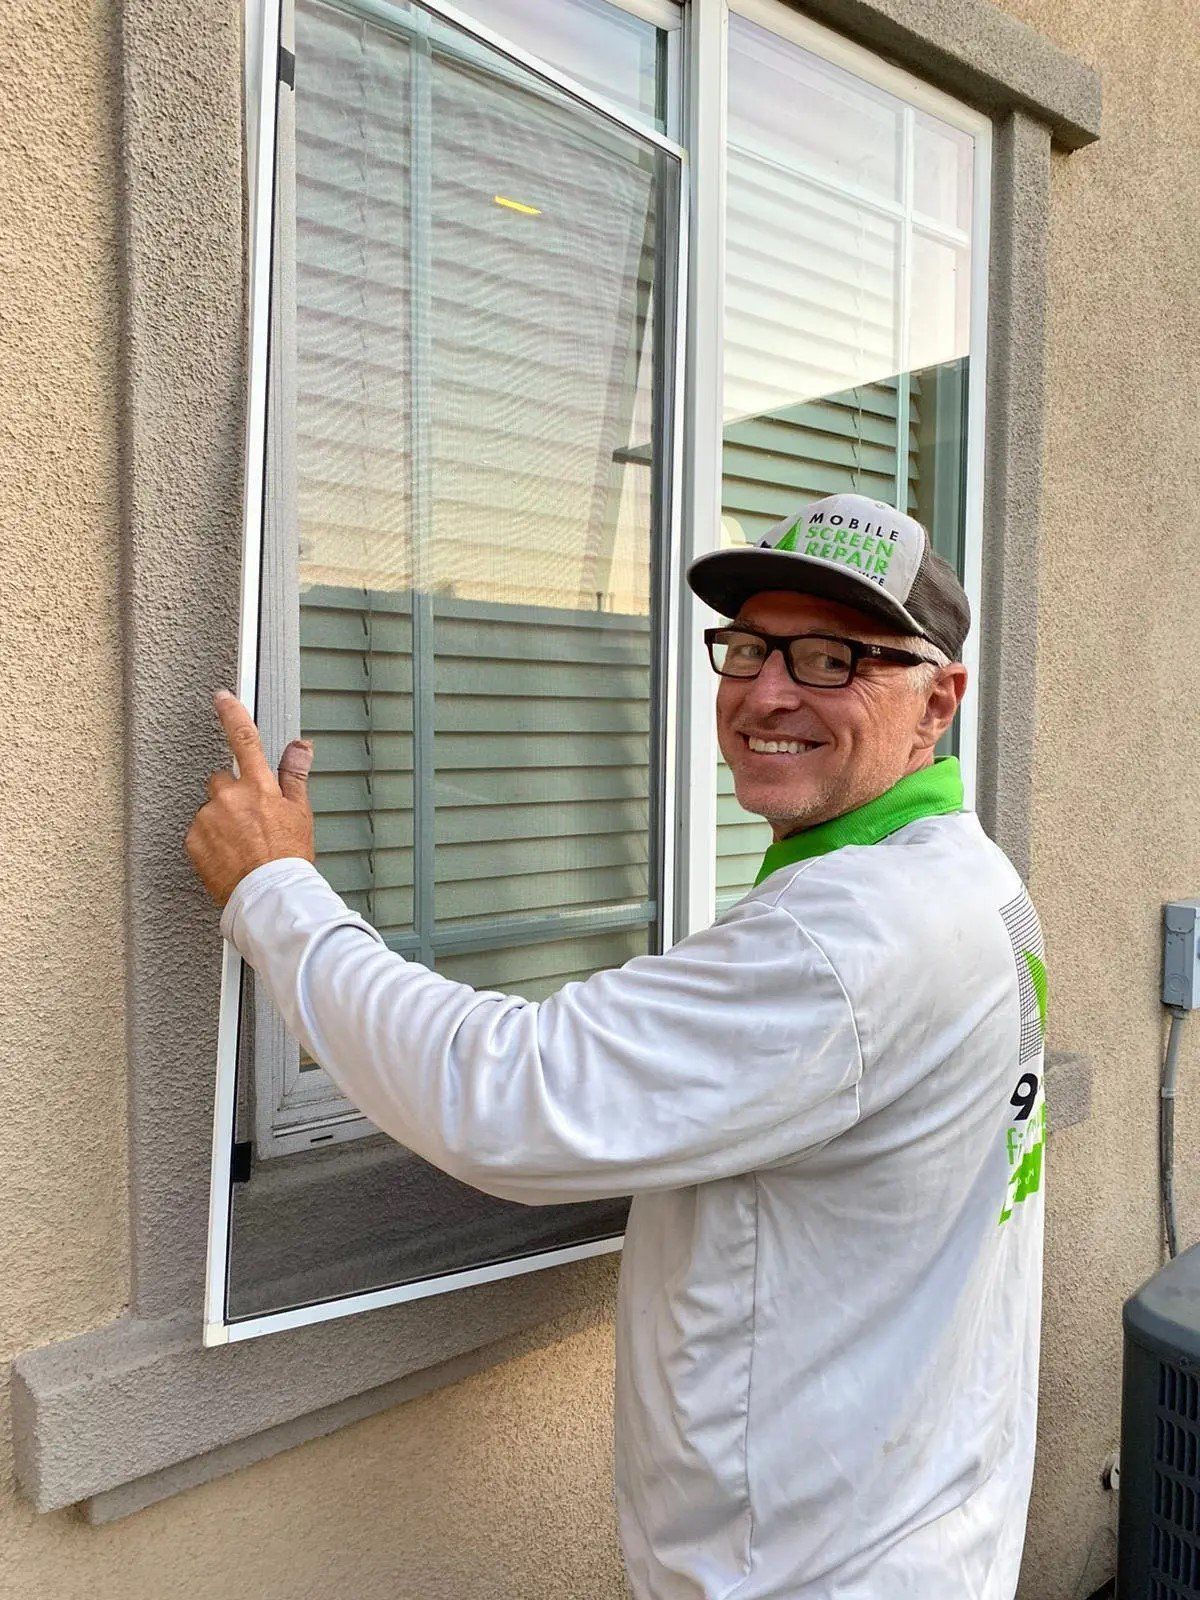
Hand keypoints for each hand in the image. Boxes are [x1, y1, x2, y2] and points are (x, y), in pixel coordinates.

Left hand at [185, 691, 315, 907]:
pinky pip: (198, 833)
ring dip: (220, 821)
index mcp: (258, 787)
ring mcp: (209, 818)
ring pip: (210, 809)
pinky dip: (209, 842)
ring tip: (241, 846)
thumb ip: (295, 774)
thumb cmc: (288, 858)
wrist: (269, 896)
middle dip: (230, 795)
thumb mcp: (300, 813)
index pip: (245, 739)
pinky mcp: (193, 840)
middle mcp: (229, 796)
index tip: (222, 697)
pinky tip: (228, 857)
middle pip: (221, 781)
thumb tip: (301, 745)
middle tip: (249, 822)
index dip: (232, 714)